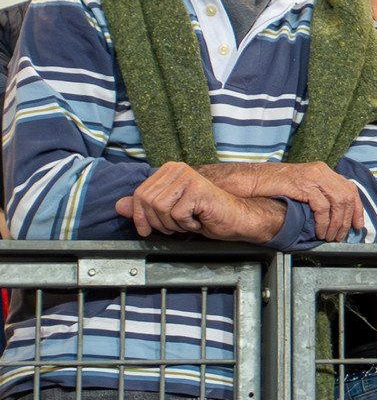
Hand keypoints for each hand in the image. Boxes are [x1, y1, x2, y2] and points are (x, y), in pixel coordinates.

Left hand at [115, 162, 285, 241]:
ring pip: (160, 208)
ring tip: (188, 222)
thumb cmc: (205, 214)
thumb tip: (119, 206)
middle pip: (147, 201)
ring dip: (173, 225)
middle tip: (175, 227)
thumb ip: (145, 207)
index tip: (146, 230)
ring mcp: (188, 177)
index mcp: (169, 170)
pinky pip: (177, 215)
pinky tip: (199, 221)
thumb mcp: (169, 212)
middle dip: (158, 222)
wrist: (235, 218)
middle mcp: (178, 169)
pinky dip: (187, 225)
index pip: (139, 194)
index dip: (139, 216)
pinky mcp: (198, 190)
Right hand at [197, 162, 363, 240]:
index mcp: (324, 170)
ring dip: (336, 224)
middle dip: (347, 220)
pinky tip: (319, 231)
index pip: (350, 188)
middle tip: (341, 236)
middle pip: (347, 197)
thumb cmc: (275, 186)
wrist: (252, 180)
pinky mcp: (303, 184)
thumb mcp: (302, 187)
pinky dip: (324, 222)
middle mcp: (321, 171)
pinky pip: (322, 206)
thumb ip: (319, 194)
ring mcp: (313, 176)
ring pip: (337, 202)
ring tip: (329, 237)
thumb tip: (335, 214)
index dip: (357, 209)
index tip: (358, 226)